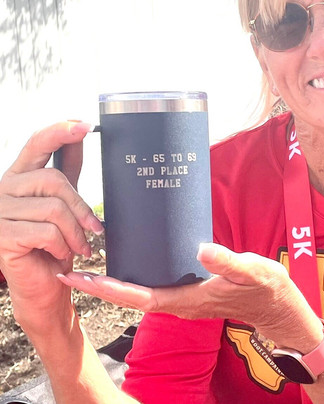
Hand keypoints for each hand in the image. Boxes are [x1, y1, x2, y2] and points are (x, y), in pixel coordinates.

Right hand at [0, 122, 103, 332]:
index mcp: (20, 176)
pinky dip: (63, 245)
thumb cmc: (55, 244)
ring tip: (79, 246)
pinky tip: (61, 254)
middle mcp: (4, 188)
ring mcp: (0, 212)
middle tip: (95, 230)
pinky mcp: (2, 236)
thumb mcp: (64, 203)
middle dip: (82, 208)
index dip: (60, 131)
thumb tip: (81, 135)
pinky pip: (47, 232)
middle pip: (54, 181)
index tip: (86, 125)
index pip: (37, 144)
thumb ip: (68, 171)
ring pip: (54, 209)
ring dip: (76, 232)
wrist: (44, 285)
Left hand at [58, 243, 323, 350]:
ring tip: (91, 262)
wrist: (279, 308)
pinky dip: (135, 276)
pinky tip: (131, 261)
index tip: (78, 278)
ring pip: (139, 291)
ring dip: (114, 281)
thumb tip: (202, 249)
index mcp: (187, 300)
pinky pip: (154, 285)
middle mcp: (180, 302)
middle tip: (69, 267)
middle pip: (130, 295)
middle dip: (99, 284)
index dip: (106, 288)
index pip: (137, 296)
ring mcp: (184, 298)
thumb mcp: (253, 272)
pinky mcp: (191, 291)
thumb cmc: (267, 292)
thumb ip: (229, 262)